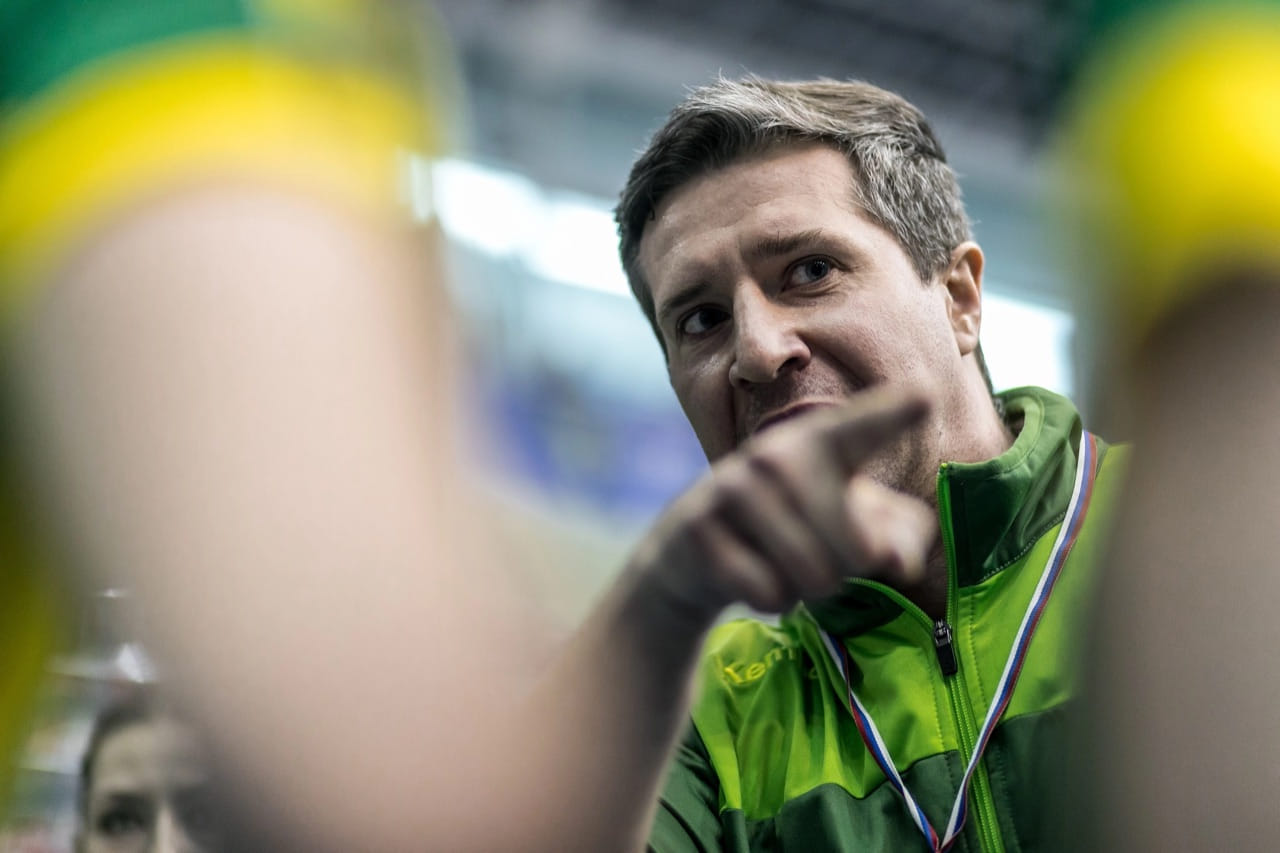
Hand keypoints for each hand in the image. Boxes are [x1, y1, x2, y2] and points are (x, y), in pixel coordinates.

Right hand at [627, 389, 936, 625]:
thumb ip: (898, 538)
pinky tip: (746, 574)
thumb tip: (896, 559)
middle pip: (858, 551)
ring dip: (804, 590)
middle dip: (846, 573)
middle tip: (814, 554)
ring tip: (780, 563)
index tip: (925, 395)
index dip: (892, 414)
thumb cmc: (792, 529)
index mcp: (823, 442)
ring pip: (812, 575)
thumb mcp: (853, 527)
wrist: (692, 554)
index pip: (862, 427)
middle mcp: (777, 453)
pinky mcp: (699, 525)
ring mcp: (733, 485)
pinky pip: (766, 592)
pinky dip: (767, 600)